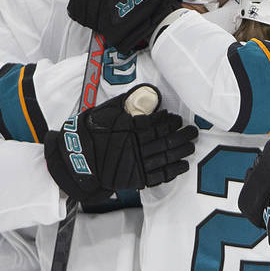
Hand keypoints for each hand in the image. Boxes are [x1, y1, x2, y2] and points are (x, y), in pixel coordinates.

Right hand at [44, 84, 197, 202]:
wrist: (76, 160)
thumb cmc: (91, 133)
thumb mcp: (105, 112)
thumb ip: (126, 103)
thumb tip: (145, 92)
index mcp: (131, 129)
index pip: (156, 123)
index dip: (169, 121)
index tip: (176, 118)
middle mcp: (136, 146)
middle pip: (166, 139)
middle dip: (182, 134)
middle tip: (193, 131)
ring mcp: (137, 164)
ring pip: (166, 156)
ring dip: (181, 150)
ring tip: (191, 145)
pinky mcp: (136, 178)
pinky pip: (159, 175)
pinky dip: (173, 170)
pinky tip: (183, 165)